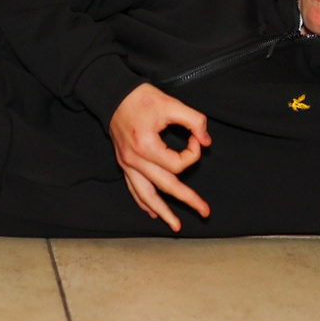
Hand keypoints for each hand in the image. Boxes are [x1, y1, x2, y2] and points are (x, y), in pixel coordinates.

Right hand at [108, 83, 211, 231]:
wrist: (113, 95)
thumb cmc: (141, 98)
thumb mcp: (170, 104)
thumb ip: (194, 121)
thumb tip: (205, 141)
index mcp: (146, 147)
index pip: (178, 164)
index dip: (193, 154)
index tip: (196, 139)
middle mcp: (134, 160)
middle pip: (165, 186)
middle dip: (187, 200)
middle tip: (205, 212)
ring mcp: (127, 164)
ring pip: (146, 195)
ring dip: (162, 212)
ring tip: (175, 225)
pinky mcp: (124, 163)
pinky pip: (133, 188)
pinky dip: (143, 202)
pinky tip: (151, 212)